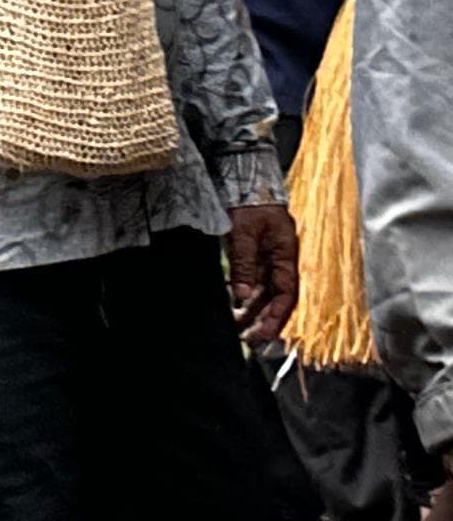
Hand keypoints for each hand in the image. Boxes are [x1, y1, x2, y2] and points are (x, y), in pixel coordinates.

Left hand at [226, 202, 300, 342]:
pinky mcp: (254, 256)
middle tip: (248, 339)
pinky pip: (251, 281)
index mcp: (287, 256)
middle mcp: (280, 261)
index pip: (287, 295)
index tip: (264, 334)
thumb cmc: (251, 203)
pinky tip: (233, 307)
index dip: (277, 316)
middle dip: (263, 320)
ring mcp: (268, 259)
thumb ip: (244, 263)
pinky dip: (243, 296)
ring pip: (262, 292)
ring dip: (251, 311)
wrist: (246, 181)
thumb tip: (240, 295)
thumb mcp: (245, 232)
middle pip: (275, 298)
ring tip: (237, 328)